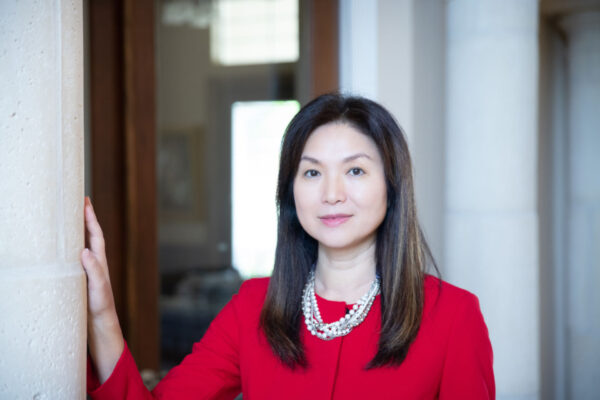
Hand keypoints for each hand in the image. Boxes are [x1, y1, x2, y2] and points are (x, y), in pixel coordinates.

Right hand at [81, 196, 123, 382]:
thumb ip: (94, 270)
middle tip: (77, 202)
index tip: (86, 201)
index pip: (95, 235)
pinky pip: (71, 259)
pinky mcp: (78, 280)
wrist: (99, 326)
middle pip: (88, 236)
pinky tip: (59, 248)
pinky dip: (67, 249)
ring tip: (67, 218)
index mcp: (100, 262)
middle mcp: (94, 263)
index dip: (91, 218)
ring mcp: (86, 271)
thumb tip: (85, 251)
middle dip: (83, 219)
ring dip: (76, 232)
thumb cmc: (100, 307)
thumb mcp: (98, 288)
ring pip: (80, 246)